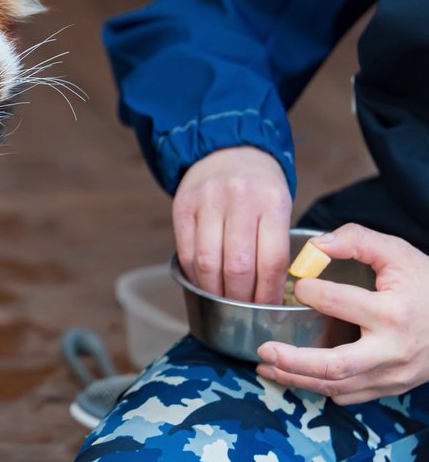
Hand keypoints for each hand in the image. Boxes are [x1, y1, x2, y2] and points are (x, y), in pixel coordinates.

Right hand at [173, 146, 291, 303]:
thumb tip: (272, 296)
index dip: (269, 293)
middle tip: (244, 312)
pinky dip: (194, 275)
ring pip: (208, 263)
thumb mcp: (279, 206)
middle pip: (238, 266)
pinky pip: (186, 251)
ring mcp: (207, 201)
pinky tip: (203, 283)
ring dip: (214, 291)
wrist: (227, 149)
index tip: (268, 310)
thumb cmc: (259, 186)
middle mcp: (239, 199)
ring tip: (222, 302)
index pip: (272, 261)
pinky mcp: (182, 205)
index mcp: (272, 202)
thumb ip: (276, 244)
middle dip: (241, 298)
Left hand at [256, 224, 428, 403]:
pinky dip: (319, 387)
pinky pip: (350, 395)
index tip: (297, 284)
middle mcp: (392, 350)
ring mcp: (393, 374)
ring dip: (297, 379)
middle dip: (293, 360)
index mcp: (392, 313)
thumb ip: (355, 240)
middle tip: (263, 349)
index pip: (337, 303)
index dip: (309, 290)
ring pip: (338, 386)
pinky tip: (295, 375)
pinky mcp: (392, 386)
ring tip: (265, 366)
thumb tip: (314, 246)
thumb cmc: (425, 283)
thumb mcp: (396, 252)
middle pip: (335, 365)